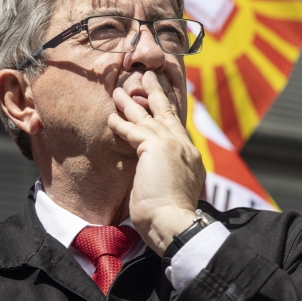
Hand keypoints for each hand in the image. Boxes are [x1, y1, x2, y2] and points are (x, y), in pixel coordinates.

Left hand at [108, 71, 205, 255]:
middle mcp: (185, 146)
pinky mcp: (156, 146)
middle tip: (149, 76)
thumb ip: (168, 172)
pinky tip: (110, 117)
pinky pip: (133, 130)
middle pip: (168, 112)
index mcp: (191, 157)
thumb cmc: (172, 215)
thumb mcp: (175, 187)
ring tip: (119, 91)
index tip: (161, 101)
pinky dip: (120, 124)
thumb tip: (157, 171)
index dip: (166, 112)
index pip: (176, 127)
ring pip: (148, 116)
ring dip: (131, 102)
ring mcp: (172, 144)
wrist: (175, 223)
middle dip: (157, 92)